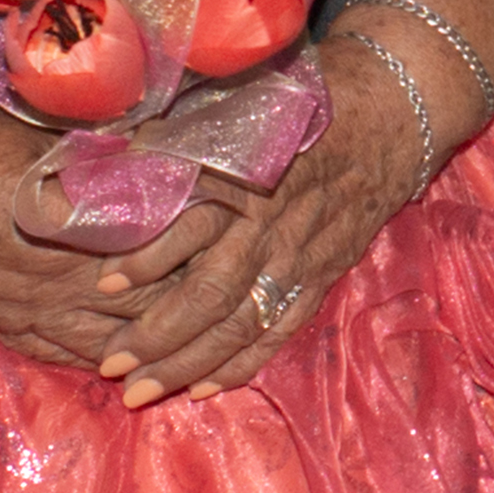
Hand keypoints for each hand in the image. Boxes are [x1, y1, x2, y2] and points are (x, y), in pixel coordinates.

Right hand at [0, 89, 240, 371]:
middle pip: (149, 306)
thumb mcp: (30, 138)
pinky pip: (67, 353)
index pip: (162, 246)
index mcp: (68, 228)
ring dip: (162, 345)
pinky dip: (109, 358)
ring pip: (114, 343)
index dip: (210, 240)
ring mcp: (21, 310)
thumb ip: (99, 154)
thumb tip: (172, 150)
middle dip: (200, 302)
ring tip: (213, 341)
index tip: (250, 223)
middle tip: (247, 290)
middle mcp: (51, 282)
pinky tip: (139, 361)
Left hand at [89, 48, 436, 409]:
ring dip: (189, 364)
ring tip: (140, 393)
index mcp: (248, 175)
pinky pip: (278, 331)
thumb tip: (106, 152)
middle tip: (111, 366)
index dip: (148, 259)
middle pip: (213, 293)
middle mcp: (274, 224)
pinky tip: (202, 390)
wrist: (389, 113)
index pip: (193, 227)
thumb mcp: (235, 99)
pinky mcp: (322, 276)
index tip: (104, 283)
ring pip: (241, 324)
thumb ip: (175, 130)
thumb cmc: (295, 101)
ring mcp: (302, 257)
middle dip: (158, 336)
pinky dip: (241, 363)